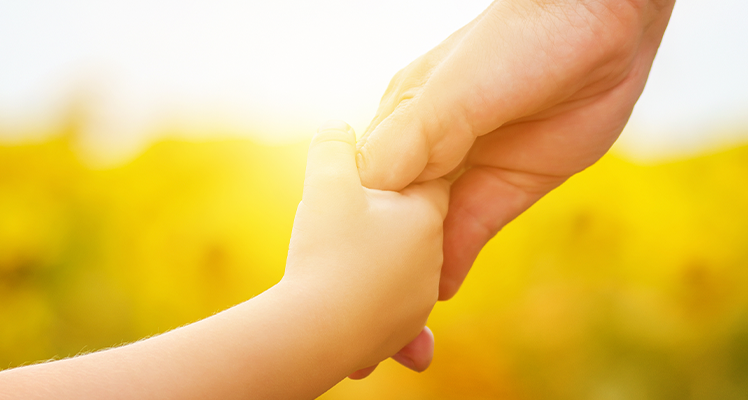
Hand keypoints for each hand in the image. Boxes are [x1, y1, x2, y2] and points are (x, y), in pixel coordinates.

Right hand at [284, 120, 448, 365]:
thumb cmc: (328, 253)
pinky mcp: (400, 337)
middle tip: (337, 223)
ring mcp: (418, 303)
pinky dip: (370, 312)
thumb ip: (334, 146)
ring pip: (395, 273)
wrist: (315, 337)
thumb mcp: (329, 180)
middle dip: (380, 224)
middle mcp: (431, 260)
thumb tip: (336, 128)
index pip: (423, 181)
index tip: (358, 177)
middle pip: (408, 228)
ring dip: (372, 272)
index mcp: (425, 216)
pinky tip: (353, 309)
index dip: (391, 176)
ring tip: (338, 268)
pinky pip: (386, 318)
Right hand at [350, 0, 673, 377]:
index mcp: (404, 115)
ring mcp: (470, 167)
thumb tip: (369, 187)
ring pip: (431, 230)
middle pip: (394, 214)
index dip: (352, 224)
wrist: (602, 26)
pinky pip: (473, 232)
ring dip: (415, 271)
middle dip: (378, 259)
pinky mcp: (510, 186)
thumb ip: (418, 135)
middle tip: (363, 307)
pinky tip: (437, 293)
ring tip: (397, 317)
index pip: (365, 179)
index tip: (334, 266)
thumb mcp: (460, 87)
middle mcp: (431, 145)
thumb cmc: (519, 41)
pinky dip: (453, 262)